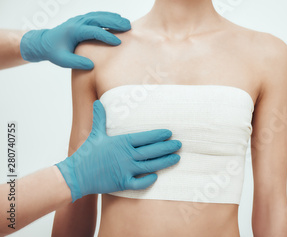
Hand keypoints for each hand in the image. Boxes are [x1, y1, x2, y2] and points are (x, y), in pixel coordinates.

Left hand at [20, 11, 130, 69]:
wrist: (44, 42)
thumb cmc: (54, 52)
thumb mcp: (62, 60)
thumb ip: (77, 63)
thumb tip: (92, 65)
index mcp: (74, 31)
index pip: (94, 31)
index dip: (107, 36)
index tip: (118, 42)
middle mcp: (78, 22)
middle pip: (99, 19)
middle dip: (114, 23)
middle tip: (128, 27)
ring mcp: (80, 19)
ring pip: (99, 15)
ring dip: (113, 18)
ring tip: (127, 23)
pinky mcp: (83, 20)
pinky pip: (97, 15)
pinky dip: (108, 16)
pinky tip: (118, 19)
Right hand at [56, 100, 180, 201]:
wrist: (75, 175)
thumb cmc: (87, 154)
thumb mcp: (95, 134)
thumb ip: (100, 119)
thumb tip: (97, 103)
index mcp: (121, 142)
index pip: (144, 137)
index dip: (158, 135)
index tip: (169, 133)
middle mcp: (125, 155)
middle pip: (151, 151)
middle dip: (167, 147)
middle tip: (179, 144)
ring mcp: (125, 170)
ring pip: (150, 166)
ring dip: (164, 162)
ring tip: (176, 158)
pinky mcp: (122, 183)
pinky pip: (139, 183)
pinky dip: (148, 180)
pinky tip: (157, 176)